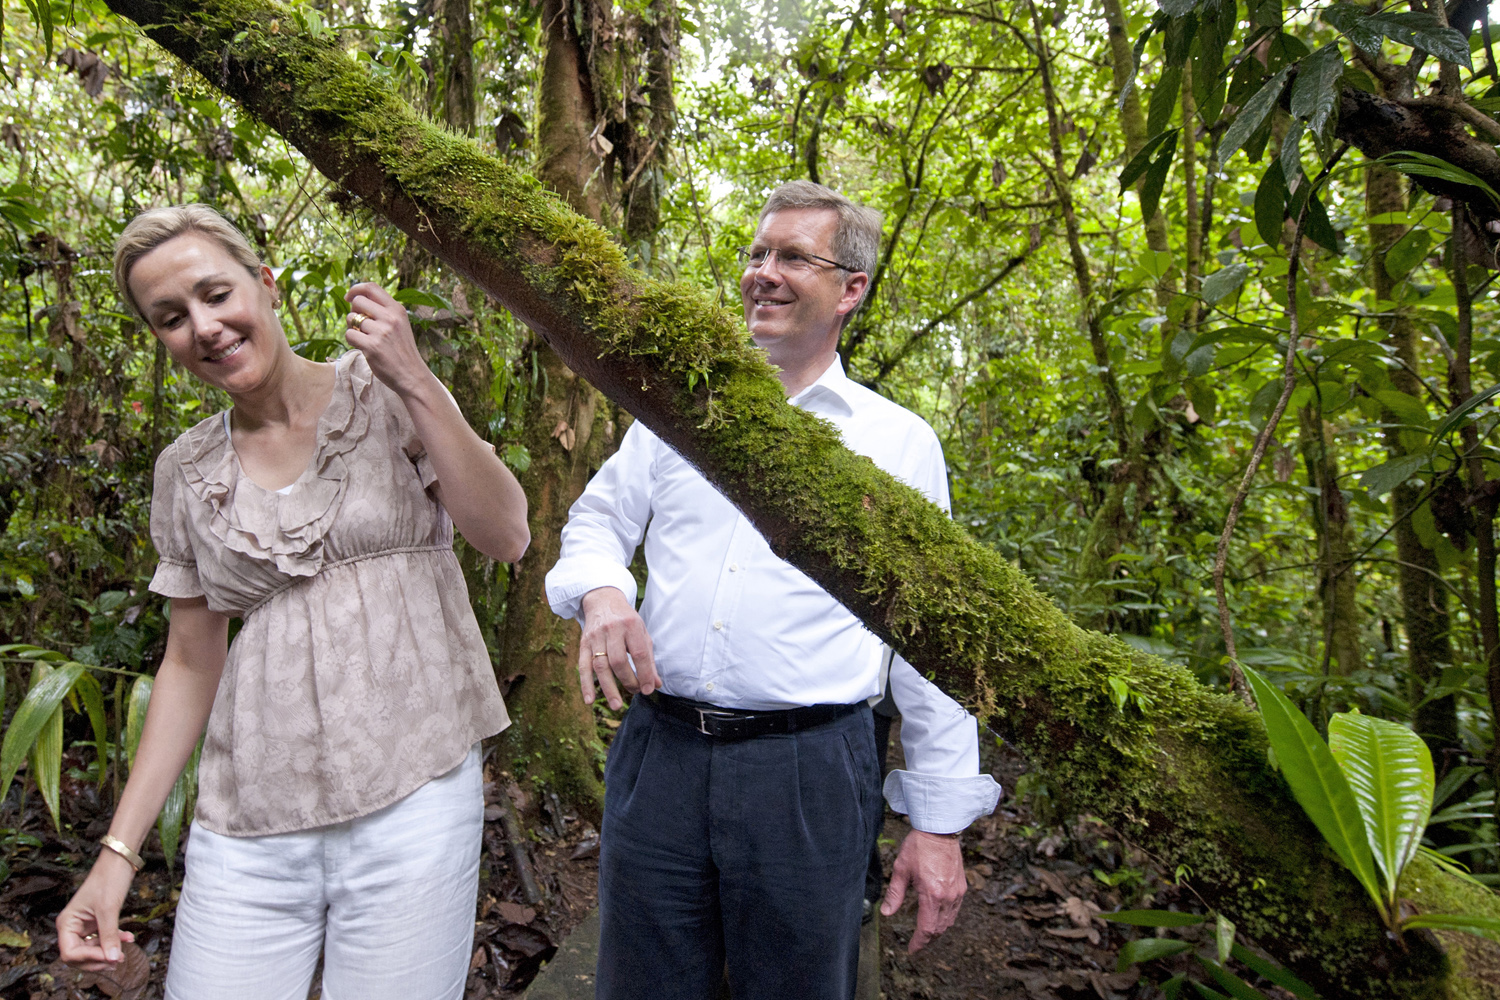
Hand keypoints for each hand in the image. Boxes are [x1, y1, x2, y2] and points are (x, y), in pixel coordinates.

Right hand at [56, 850, 137, 969]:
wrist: (120, 861)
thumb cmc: (109, 880)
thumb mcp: (109, 910)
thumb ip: (110, 936)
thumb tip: (113, 959)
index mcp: (67, 923)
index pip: (70, 953)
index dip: (88, 959)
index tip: (109, 958)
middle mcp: (72, 926)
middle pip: (79, 956)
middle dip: (98, 960)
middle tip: (119, 960)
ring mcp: (84, 925)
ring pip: (92, 950)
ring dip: (108, 953)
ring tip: (125, 954)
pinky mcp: (97, 922)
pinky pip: (102, 940)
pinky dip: (114, 942)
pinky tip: (129, 938)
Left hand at [344, 283, 429, 396]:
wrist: (412, 376)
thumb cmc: (402, 351)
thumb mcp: (400, 325)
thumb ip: (384, 312)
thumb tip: (356, 300)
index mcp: (397, 310)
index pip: (372, 287)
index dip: (356, 289)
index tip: (349, 297)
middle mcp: (390, 318)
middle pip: (358, 301)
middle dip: (353, 311)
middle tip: (359, 324)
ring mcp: (381, 332)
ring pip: (351, 318)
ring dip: (352, 328)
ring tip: (364, 338)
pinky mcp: (372, 346)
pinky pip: (349, 335)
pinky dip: (352, 340)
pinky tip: (362, 347)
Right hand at [578, 587, 660, 709]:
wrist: (602, 600)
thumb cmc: (626, 621)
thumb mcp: (642, 633)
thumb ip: (649, 659)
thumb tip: (655, 684)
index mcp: (631, 625)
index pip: (639, 653)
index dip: (644, 673)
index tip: (648, 689)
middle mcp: (612, 629)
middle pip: (618, 661)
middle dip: (628, 681)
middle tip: (635, 692)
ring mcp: (595, 637)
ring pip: (601, 666)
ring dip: (609, 688)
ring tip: (617, 705)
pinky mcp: (583, 643)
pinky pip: (583, 666)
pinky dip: (586, 685)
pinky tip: (590, 700)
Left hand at [880, 829, 964, 952]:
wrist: (939, 831)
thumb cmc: (918, 847)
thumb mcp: (901, 870)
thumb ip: (894, 895)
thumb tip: (886, 913)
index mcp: (932, 895)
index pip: (927, 929)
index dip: (919, 942)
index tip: (911, 950)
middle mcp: (948, 897)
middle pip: (939, 928)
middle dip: (927, 939)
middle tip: (916, 944)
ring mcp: (957, 893)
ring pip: (949, 921)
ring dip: (937, 930)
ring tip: (925, 934)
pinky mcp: (962, 887)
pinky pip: (955, 910)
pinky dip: (946, 919)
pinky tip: (937, 917)